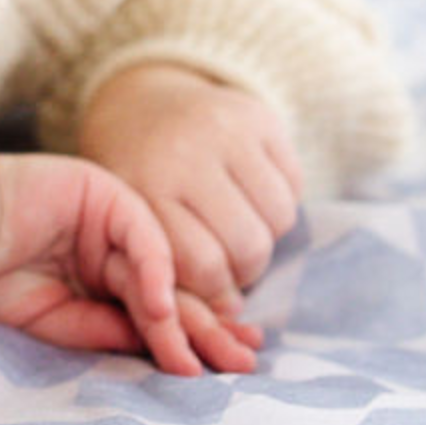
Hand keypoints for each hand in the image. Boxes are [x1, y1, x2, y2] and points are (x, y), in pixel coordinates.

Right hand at [0, 151, 260, 375]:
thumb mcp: (58, 323)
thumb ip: (111, 330)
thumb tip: (175, 355)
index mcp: (96, 279)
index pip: (153, 312)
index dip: (189, 340)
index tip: (223, 371)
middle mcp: (109, 248)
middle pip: (170, 290)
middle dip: (207, 327)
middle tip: (244, 359)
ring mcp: (109, 218)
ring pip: (163, 269)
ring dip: (187, 313)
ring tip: (214, 353)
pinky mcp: (104, 191)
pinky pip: (142, 236)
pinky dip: (154, 274)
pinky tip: (161, 311)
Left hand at [76, 63, 302, 319]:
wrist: (142, 104)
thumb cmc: (134, 181)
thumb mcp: (131, 223)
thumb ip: (165, 273)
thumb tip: (228, 320)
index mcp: (143, 186)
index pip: (201, 266)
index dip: (216, 295)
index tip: (214, 301)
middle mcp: (185, 152)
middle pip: (248, 247)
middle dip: (246, 272)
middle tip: (231, 269)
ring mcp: (226, 128)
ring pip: (278, 219)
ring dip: (266, 238)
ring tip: (239, 234)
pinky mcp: (259, 115)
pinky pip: (294, 184)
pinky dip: (278, 203)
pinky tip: (250, 197)